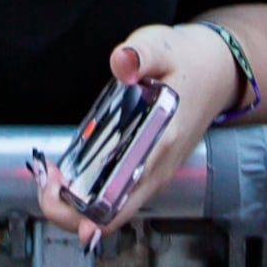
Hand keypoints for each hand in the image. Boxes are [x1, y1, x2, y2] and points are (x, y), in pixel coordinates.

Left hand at [35, 23, 240, 244]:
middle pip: (107, 218)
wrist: (217, 72)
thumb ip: (139, 54)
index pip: (116, 205)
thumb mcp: (162, 48)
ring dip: (77, 200)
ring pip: (111, 210)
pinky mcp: (150, 170)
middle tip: (49, 175)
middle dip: (67, 208)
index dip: (76, 204)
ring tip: (57, 170)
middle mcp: (157, 171)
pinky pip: (118, 196)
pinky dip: (91, 191)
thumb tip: (121, 61)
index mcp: (159, 147)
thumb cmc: (188, 62)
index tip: (54, 177)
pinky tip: (76, 167)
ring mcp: (154, 174)